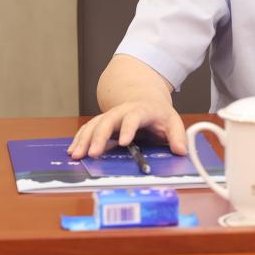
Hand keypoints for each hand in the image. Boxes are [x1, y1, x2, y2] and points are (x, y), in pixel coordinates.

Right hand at [67, 95, 186, 158]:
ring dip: (85, 139)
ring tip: (77, 155)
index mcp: (142, 110)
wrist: (145, 98)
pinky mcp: (102, 121)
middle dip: (100, 137)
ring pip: (95, 124)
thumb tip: (182, 151)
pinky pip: (88, 128)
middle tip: (93, 153)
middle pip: (109, 120)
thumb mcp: (172, 121)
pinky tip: (73, 150)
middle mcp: (123, 111)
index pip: (134, 117)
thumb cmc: (159, 114)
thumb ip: (177, 135)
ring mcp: (111, 115)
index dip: (129, 128)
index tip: (124, 142)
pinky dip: (79, 138)